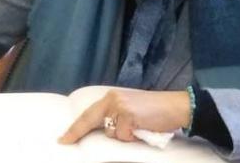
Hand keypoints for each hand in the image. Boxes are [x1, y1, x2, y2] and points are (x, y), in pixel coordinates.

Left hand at [59, 88, 190, 144]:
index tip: (63, 138)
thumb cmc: (155, 111)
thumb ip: (115, 116)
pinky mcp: (128, 115)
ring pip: (111, 133)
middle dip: (76, 132)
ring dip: (123, 136)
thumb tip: (102, 131)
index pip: (88, 113)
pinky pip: (123, 135)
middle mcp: (112, 99)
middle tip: (64, 141)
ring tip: (138, 128)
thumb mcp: (130, 109)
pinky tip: (143, 129)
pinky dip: (133, 137)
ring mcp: (119, 106)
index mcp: (111, 97)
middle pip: (89, 119)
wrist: (175, 106)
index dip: (75, 126)